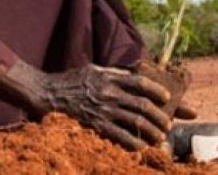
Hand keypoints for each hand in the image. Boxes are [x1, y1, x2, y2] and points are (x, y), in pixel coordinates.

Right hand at [40, 64, 172, 149]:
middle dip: (160, 116)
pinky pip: (119, 136)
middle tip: (168, 125)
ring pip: (135, 121)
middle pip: (142, 105)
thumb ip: (114, 74)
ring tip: (160, 137)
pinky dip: (133, 142)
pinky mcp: (95, 125)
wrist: (48, 93)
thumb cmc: (72, 80)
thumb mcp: (93, 70)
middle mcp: (108, 93)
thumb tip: (134, 77)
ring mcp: (102, 110)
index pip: (140, 82)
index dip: (157, 90)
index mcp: (109, 77)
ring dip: (151, 131)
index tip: (167, 98)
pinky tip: (141, 146)